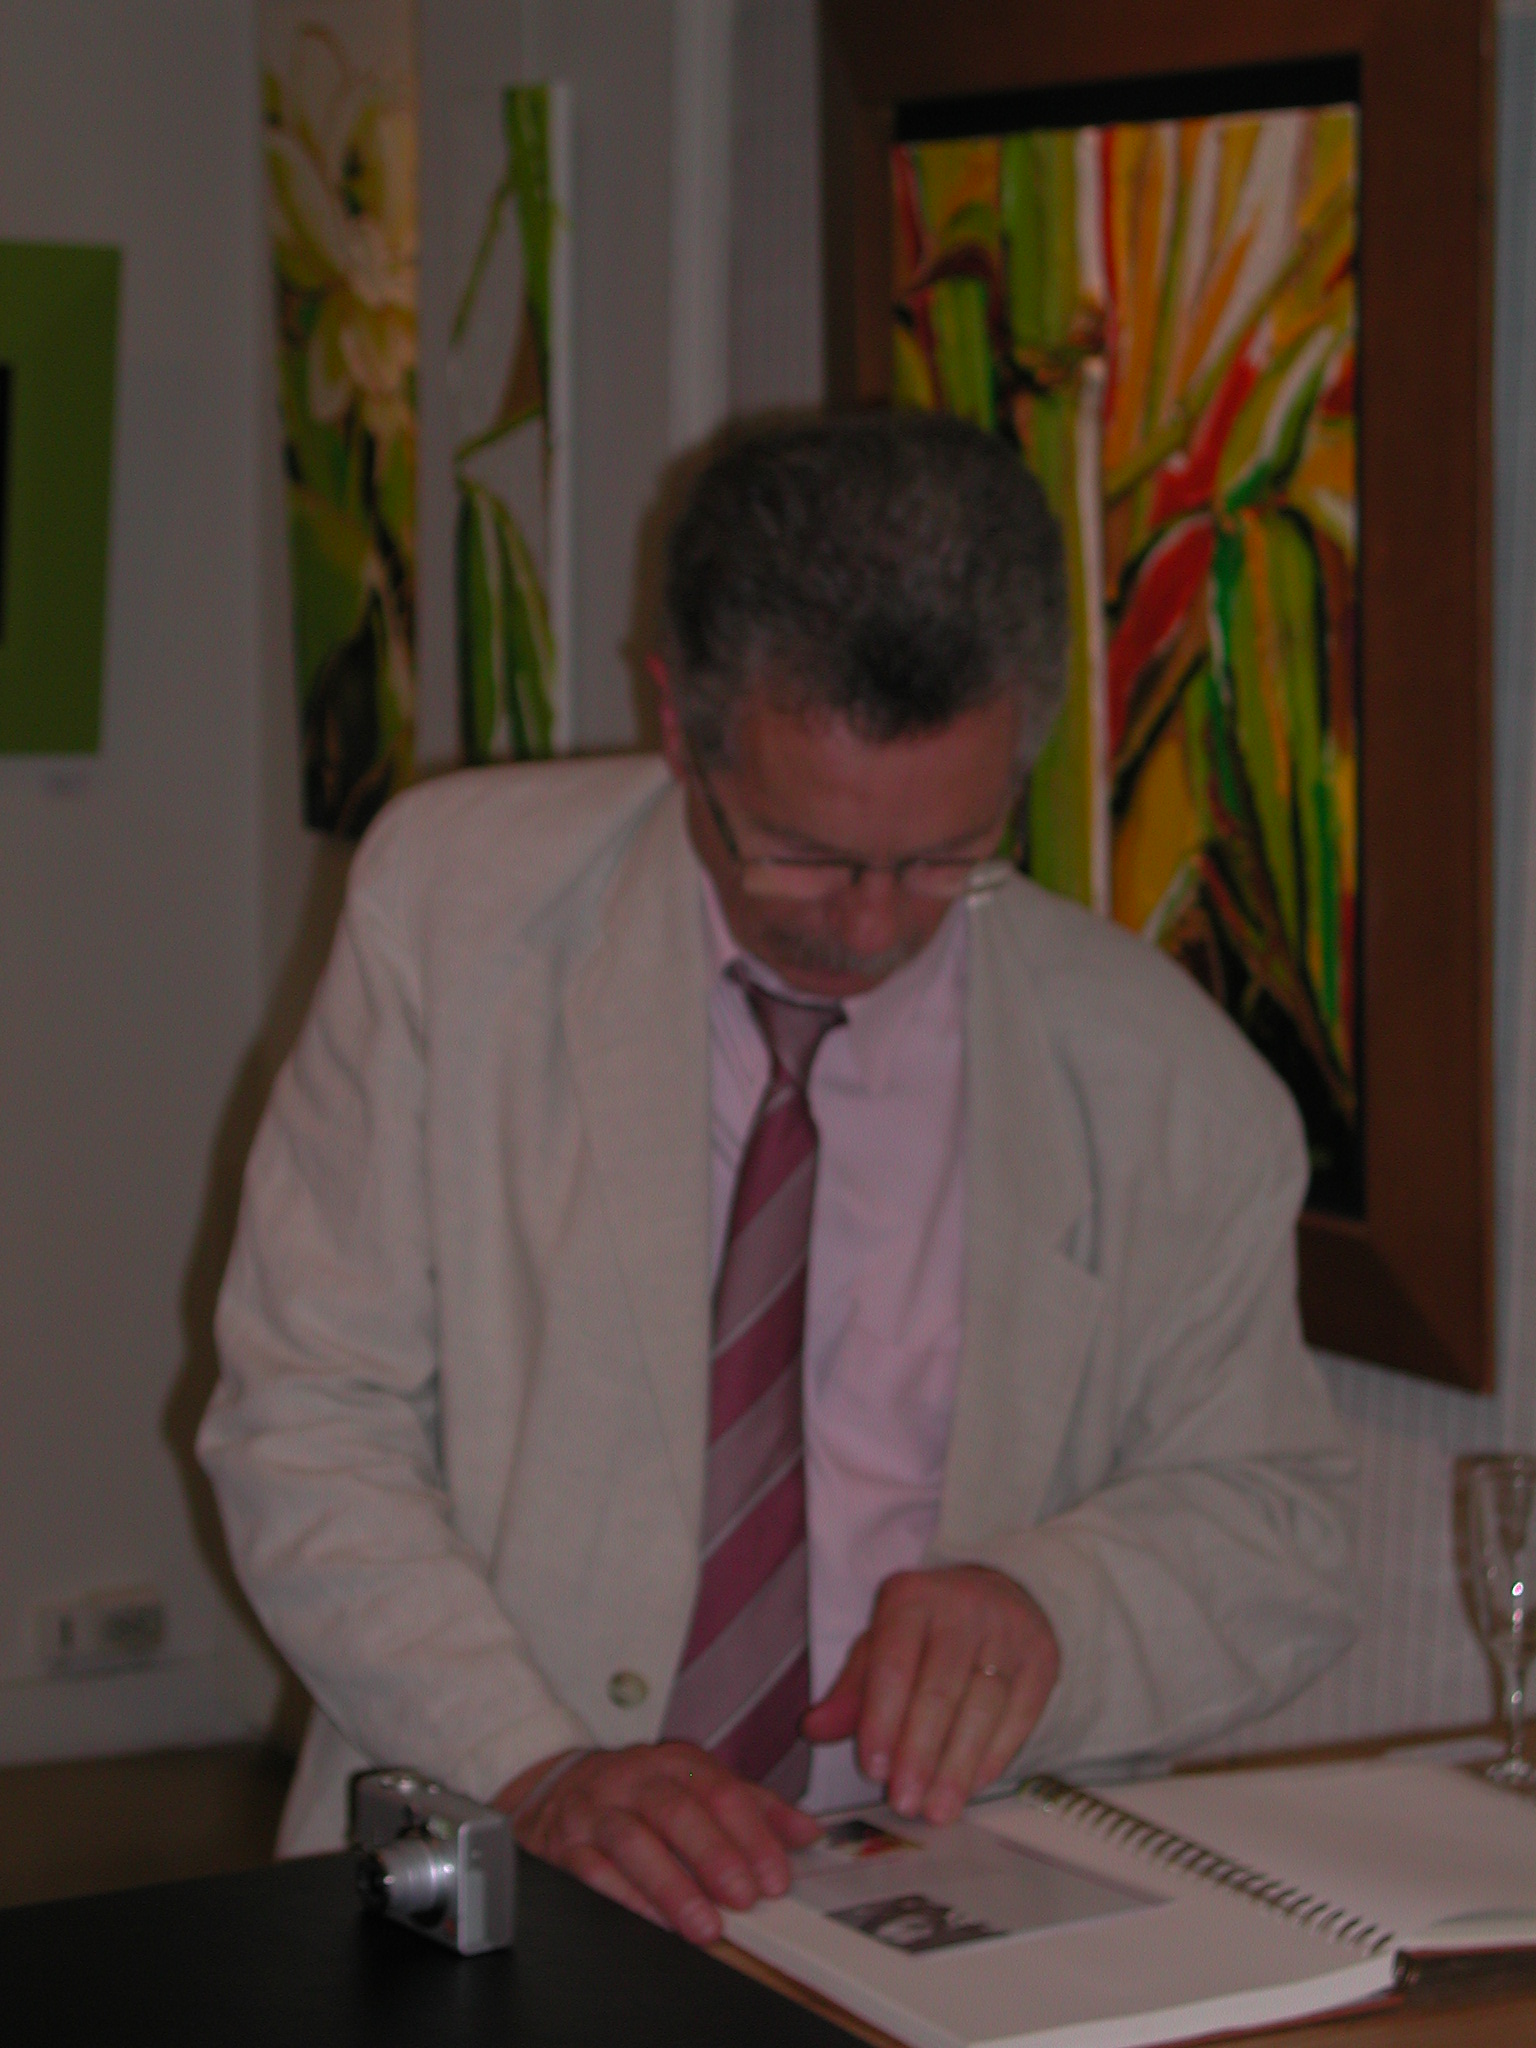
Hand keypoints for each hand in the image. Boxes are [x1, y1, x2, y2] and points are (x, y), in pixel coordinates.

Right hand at [495, 1742, 820, 1944]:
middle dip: (713, 1856)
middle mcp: (635, 1780)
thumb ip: (753, 1807)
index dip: (751, 1834)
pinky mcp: (567, 1845)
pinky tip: (652, 1921)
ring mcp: (598, 1810)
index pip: (719, 1789)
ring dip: (672, 1887)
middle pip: (675, 1810)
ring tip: (704, 1925)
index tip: (775, 1875)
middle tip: (743, 1897)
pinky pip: (592, 1870)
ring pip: (633, 1841)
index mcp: (674, 1763)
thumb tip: (807, 1832)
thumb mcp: (697, 1785)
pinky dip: (624, 1898)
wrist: (557, 1786)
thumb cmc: (638, 1790)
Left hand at [800, 1565, 1058, 1824]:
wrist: (999, 1593)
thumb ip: (851, 1690)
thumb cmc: (926, 1631)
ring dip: (958, 1765)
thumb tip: (813, 1729)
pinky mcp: (1043, 1658)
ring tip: (938, 1809)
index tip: (874, 1772)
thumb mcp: (880, 1645)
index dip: (882, 1719)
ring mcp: (1009, 1631)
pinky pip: (1019, 1714)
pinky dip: (994, 1756)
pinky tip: (973, 1786)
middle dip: (920, 1752)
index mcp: (911, 1597)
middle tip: (905, 1803)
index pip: (893, 1662)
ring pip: (983, 1705)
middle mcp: (963, 1606)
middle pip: (940, 1688)